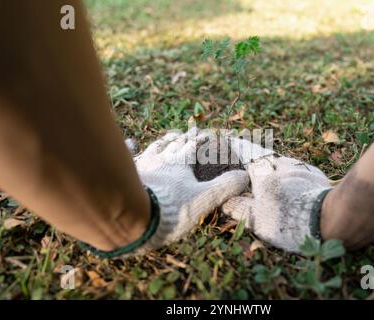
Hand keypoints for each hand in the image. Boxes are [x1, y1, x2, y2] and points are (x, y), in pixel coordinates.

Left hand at [132, 129, 248, 251]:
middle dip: (183, 137)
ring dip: (163, 141)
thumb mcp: (205, 199)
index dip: (201, 140)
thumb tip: (244, 176)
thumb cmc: (172, 209)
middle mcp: (161, 158)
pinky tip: (131, 143)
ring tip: (168, 137)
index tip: (206, 135)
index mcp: (180, 162)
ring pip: (155, 146)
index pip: (193, 146)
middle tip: (188, 132)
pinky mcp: (129, 173)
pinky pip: (131, 156)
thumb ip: (225, 187)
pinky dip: (133, 148)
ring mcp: (143, 164)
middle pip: (174, 143)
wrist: (134, 218)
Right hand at [222, 138, 330, 252]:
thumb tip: (226, 202)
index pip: (246, 152)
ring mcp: (300, 167)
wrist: (328, 218)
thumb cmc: (286, 219)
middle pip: (265, 156)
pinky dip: (290, 176)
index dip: (238, 145)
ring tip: (272, 180)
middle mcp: (281, 163)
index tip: (231, 138)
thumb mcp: (255, 219)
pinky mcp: (316, 176)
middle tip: (250, 160)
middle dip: (256, 157)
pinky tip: (292, 188)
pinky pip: (297, 172)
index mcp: (263, 171)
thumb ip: (237, 207)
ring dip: (275, 168)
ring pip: (282, 164)